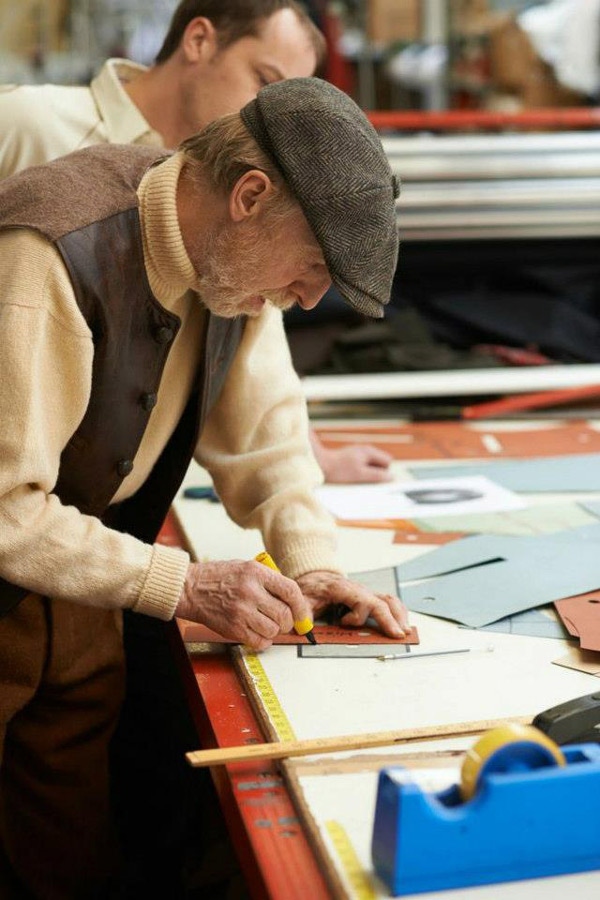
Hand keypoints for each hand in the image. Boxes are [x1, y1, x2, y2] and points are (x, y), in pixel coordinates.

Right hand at [176, 560, 311, 650]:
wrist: (191, 588)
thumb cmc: (219, 577)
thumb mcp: (247, 567)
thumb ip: (269, 580)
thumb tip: (293, 601)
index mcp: (256, 573)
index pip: (290, 590)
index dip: (301, 606)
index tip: (303, 615)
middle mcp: (251, 591)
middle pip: (284, 614)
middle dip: (288, 622)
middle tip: (283, 622)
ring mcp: (241, 611)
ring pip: (273, 630)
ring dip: (274, 631)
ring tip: (266, 626)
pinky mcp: (233, 628)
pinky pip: (259, 641)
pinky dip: (263, 642)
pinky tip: (258, 634)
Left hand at [296, 571, 408, 637]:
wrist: (316, 576)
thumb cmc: (312, 588)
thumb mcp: (302, 599)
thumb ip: (303, 614)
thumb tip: (304, 630)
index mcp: (342, 589)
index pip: (359, 600)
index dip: (363, 614)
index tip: (355, 627)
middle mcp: (359, 590)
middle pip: (380, 601)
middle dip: (391, 618)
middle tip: (398, 635)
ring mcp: (366, 593)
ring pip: (389, 599)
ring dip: (399, 615)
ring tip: (405, 631)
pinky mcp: (370, 598)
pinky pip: (389, 602)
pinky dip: (398, 612)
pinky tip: (402, 623)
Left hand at [310, 432, 392, 483]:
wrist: (316, 466)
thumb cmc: (338, 470)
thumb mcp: (359, 474)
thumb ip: (377, 475)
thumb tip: (391, 477)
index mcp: (369, 452)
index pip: (388, 462)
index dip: (385, 472)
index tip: (381, 483)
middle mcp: (364, 452)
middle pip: (380, 465)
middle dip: (376, 475)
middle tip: (366, 483)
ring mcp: (357, 456)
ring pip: (370, 469)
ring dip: (367, 477)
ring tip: (357, 483)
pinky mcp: (350, 462)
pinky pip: (361, 470)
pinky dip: (358, 477)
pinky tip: (351, 482)